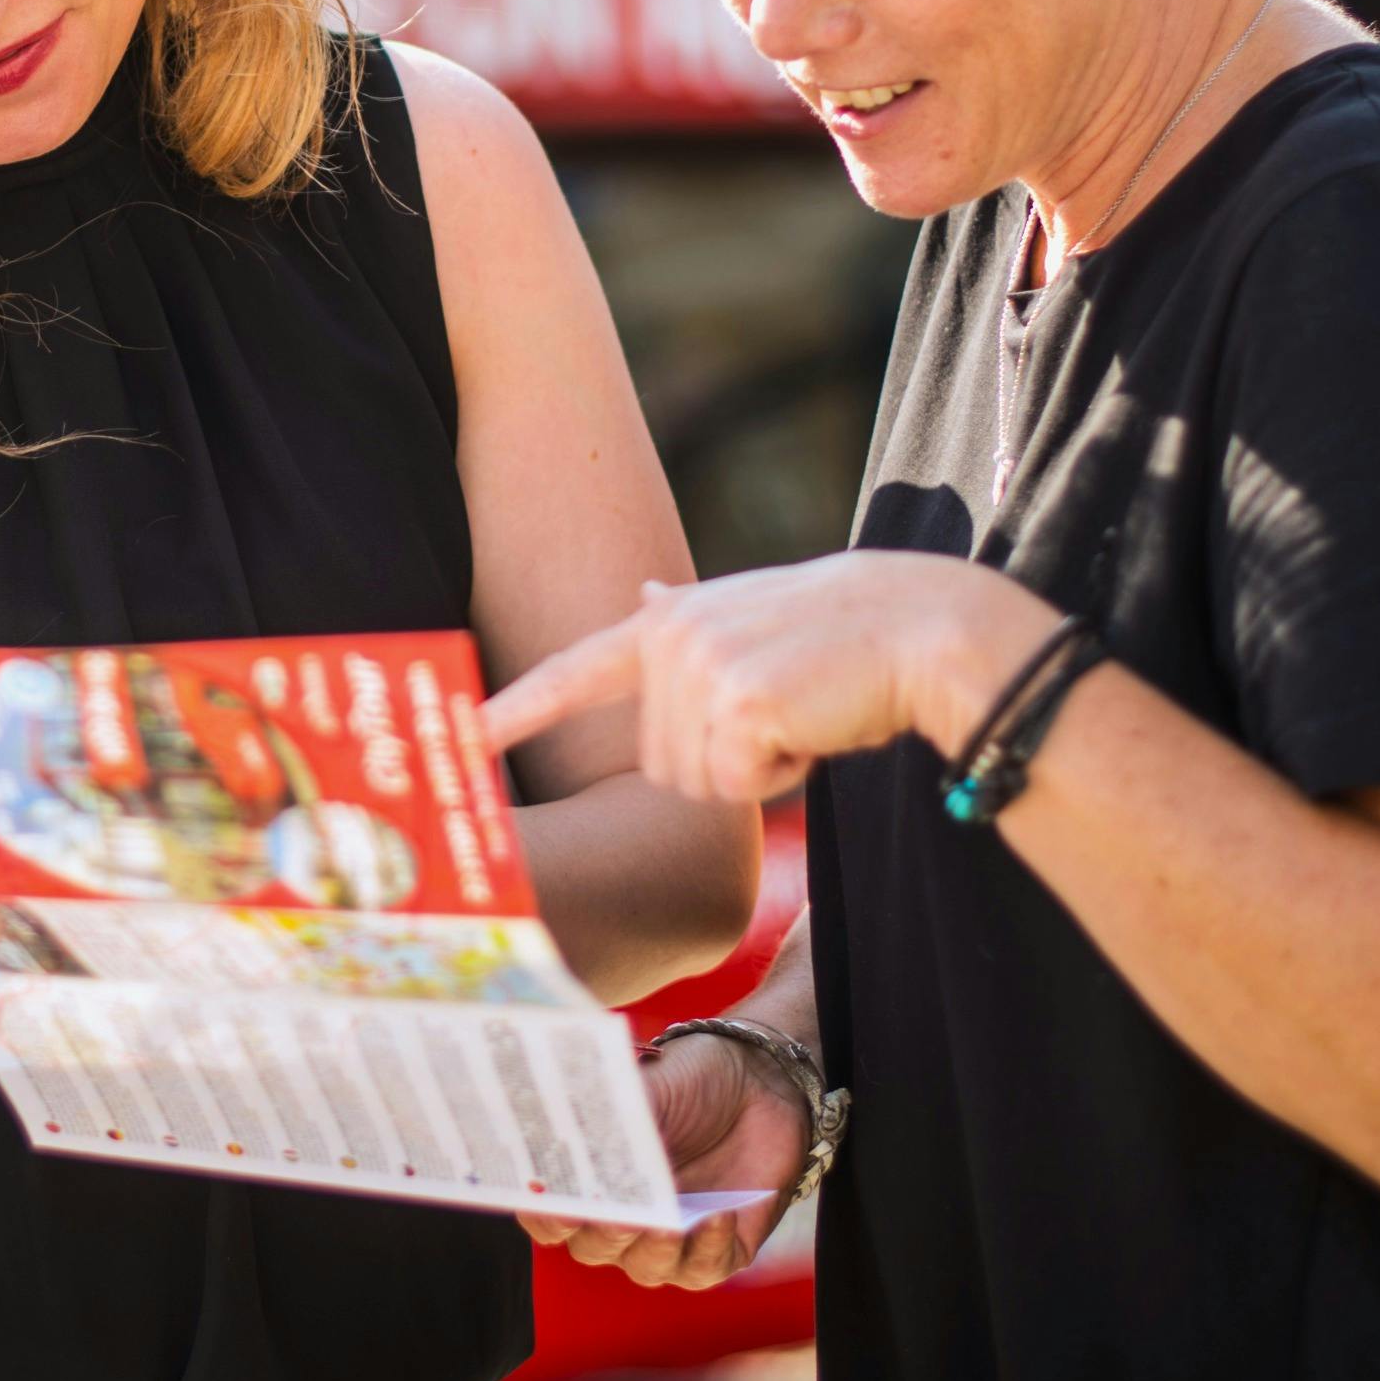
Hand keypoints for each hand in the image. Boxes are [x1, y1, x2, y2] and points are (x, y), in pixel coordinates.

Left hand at [480, 554, 1055, 803]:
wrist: (915, 627)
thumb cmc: (840, 635)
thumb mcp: (749, 614)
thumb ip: (688, 623)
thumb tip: (642, 595)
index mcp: (665, 622)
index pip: (575, 671)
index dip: (518, 710)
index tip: (464, 735)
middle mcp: (669, 639)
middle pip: (658, 763)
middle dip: (721, 761)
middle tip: (779, 713)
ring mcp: (699, 670)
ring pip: (695, 782)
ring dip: (752, 769)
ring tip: (798, 712)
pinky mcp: (738, 705)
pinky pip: (738, 785)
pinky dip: (781, 775)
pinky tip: (813, 728)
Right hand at [522, 1029, 805, 1288]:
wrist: (760, 1082)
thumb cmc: (690, 1082)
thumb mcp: (648, 1087)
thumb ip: (612, 1111)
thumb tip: (578, 1123)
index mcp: (593, 1179)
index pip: (550, 1213)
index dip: (545, 1214)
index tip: (553, 1203)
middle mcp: (625, 1217)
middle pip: (594, 1246)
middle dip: (603, 1233)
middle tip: (615, 1213)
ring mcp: (671, 1238)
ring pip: (646, 1266)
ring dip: (653, 1249)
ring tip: (669, 1224)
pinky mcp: (719, 1250)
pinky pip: (704, 1268)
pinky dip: (708, 1248)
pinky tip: (718, 1217)